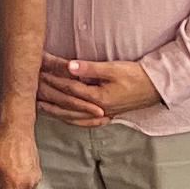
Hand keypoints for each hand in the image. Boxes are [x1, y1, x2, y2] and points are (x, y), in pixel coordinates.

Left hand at [37, 56, 161, 125]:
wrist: (158, 88)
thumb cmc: (138, 76)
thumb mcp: (114, 69)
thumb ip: (90, 68)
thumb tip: (69, 66)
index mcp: (98, 98)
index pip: (68, 89)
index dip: (52, 79)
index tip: (38, 72)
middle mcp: (98, 110)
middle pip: (67, 104)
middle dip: (48, 96)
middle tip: (32, 90)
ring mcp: (103, 114)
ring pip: (73, 116)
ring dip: (55, 111)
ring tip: (39, 106)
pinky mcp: (107, 115)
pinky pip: (84, 122)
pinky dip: (71, 119)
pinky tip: (64, 117)